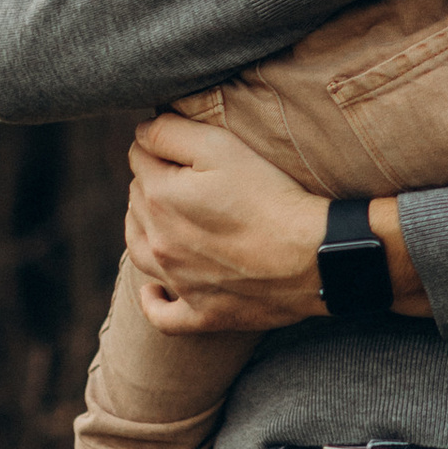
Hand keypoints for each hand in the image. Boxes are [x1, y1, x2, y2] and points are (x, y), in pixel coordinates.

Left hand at [125, 115, 427, 333]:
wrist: (309, 257)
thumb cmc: (270, 197)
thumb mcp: (222, 146)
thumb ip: (170, 133)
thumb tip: (140, 133)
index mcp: (159, 198)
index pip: (139, 159)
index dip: (159, 146)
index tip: (182, 144)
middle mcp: (158, 242)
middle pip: (137, 202)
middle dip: (153, 184)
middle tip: (186, 176)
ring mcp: (178, 282)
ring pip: (138, 251)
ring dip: (142, 230)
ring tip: (162, 217)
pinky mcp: (201, 313)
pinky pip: (162, 315)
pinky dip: (154, 302)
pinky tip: (155, 291)